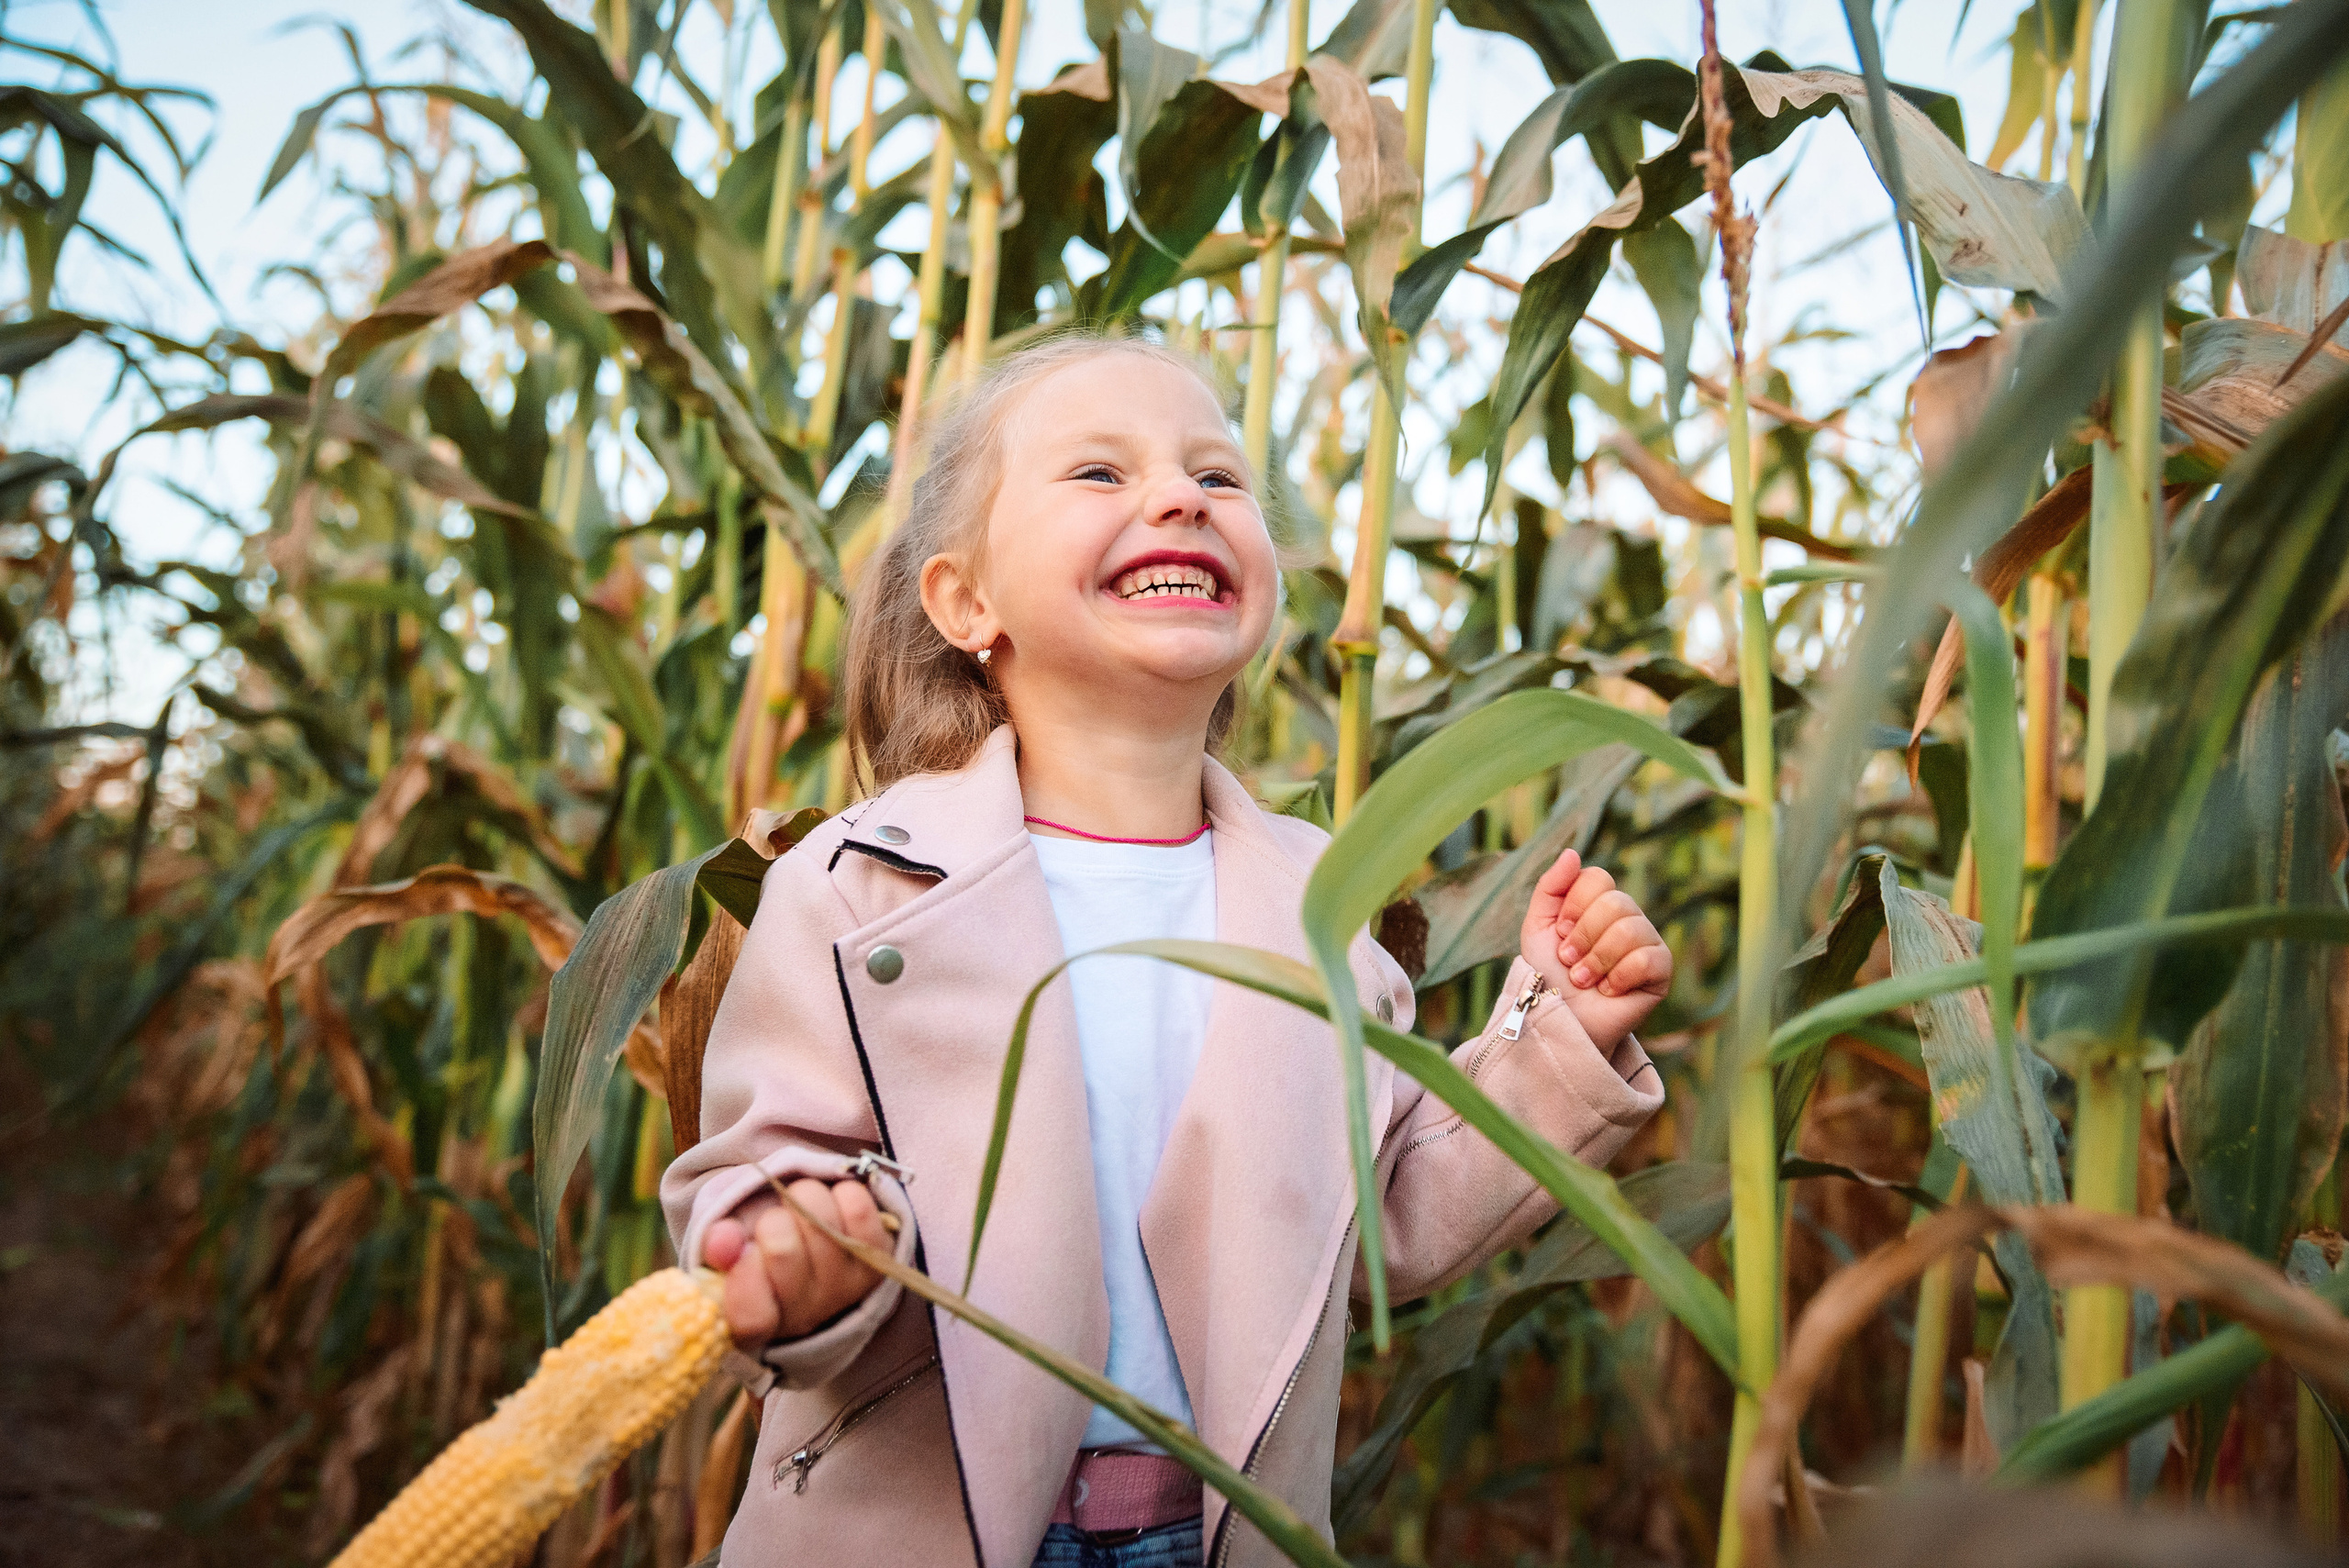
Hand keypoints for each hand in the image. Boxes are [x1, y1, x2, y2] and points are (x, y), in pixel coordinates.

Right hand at [703, 1178, 892, 1350]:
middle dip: (770, 1221)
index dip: (743, 1279)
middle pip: (783, 1251)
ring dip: (805, 1198)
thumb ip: (717, 1248)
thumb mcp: (728, 1256)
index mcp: (759, 1327)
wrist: (815, 1258)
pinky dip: (842, 1193)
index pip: (752, 1317)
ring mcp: (844, 1290)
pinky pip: (858, 1210)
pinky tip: (832, 1203)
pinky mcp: (877, 1262)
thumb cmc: (761, 1258)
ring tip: (800, 1208)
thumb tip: (725, 1240)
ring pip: (820, 1221)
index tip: (741, 1252)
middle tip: (773, 1221)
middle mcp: (806, 1317)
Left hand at [1519, 850, 1672, 1048]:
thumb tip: (1572, 853)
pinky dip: (1619, 977)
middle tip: (1570, 962)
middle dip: (1583, 937)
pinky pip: (1647, 958)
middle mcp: (1627, 917)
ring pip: (1630, 929)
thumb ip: (1550, 887)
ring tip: (1584, 980)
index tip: (1560, 934)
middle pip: (1615, 903)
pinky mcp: (1661, 970)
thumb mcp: (1537, 927)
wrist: (1559, 1021)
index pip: (1598, 878)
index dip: (1574, 906)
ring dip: (1596, 961)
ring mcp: (1648, 941)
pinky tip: (1609, 991)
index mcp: (1599, 903)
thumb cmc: (1547, 976)